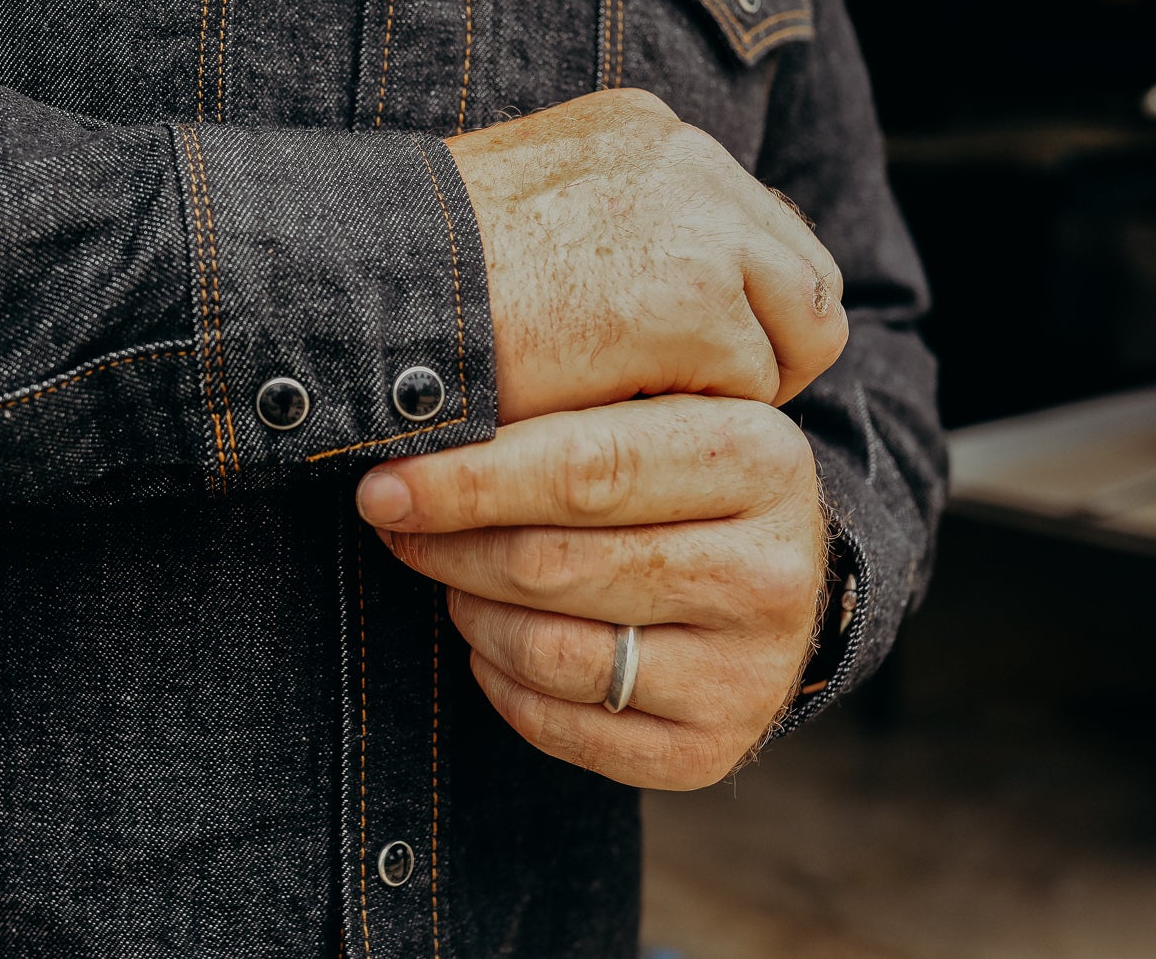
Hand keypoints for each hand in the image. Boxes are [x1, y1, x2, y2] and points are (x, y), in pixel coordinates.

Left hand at [358, 394, 825, 789]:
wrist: (772, 574)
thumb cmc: (675, 474)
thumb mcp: (648, 411)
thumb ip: (557, 407)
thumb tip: (417, 422)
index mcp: (759, 459)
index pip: (585, 468)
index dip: (467, 481)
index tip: (383, 486)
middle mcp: (772, 571)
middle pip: (554, 564)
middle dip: (450, 546)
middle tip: (396, 525)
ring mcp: (748, 671)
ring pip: (549, 651)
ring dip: (470, 612)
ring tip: (456, 578)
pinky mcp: (712, 748)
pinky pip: (560, 725)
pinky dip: (499, 681)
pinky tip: (495, 641)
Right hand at [445, 88, 846, 421]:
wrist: (361, 289)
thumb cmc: (412, 275)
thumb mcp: (522, 218)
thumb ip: (607, 231)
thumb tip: (660, 294)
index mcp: (643, 130)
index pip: (752, 221)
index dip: (736, 301)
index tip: (677, 354)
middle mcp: (686, 157)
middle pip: (801, 271)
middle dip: (764, 344)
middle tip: (689, 400)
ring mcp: (697, 223)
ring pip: (795, 330)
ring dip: (732, 381)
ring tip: (641, 407)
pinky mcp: (691, 301)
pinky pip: (748, 387)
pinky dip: (688, 416)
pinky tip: (610, 413)